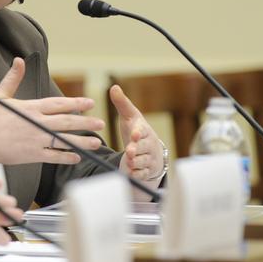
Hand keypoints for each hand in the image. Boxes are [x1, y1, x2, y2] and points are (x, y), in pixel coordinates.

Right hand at [0, 58, 104, 170]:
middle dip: (85, 122)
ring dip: (82, 141)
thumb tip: (19, 60)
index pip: (58, 104)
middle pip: (66, 122)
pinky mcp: (31, 155)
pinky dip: (66, 156)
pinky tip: (77, 157)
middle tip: (101, 123)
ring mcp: (35, 140)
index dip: (75, 103)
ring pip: (64, 140)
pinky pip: (53, 156)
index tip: (90, 103)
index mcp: (30, 108)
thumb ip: (12, 78)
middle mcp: (35, 123)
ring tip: (96, 142)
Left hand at [110, 84, 165, 198]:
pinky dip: (138, 174)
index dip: (138, 133)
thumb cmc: (136, 131)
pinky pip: (143, 174)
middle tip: (130, 151)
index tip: (134, 133)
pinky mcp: (147, 171)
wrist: (149, 151)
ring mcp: (149, 158)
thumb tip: (114, 87)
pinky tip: (132, 173)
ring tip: (130, 162)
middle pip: (143, 147)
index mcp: (144, 130)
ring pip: (143, 162)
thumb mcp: (129, 117)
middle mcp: (148, 145)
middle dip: (136, 149)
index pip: (142, 131)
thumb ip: (122, 104)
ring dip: (136, 162)